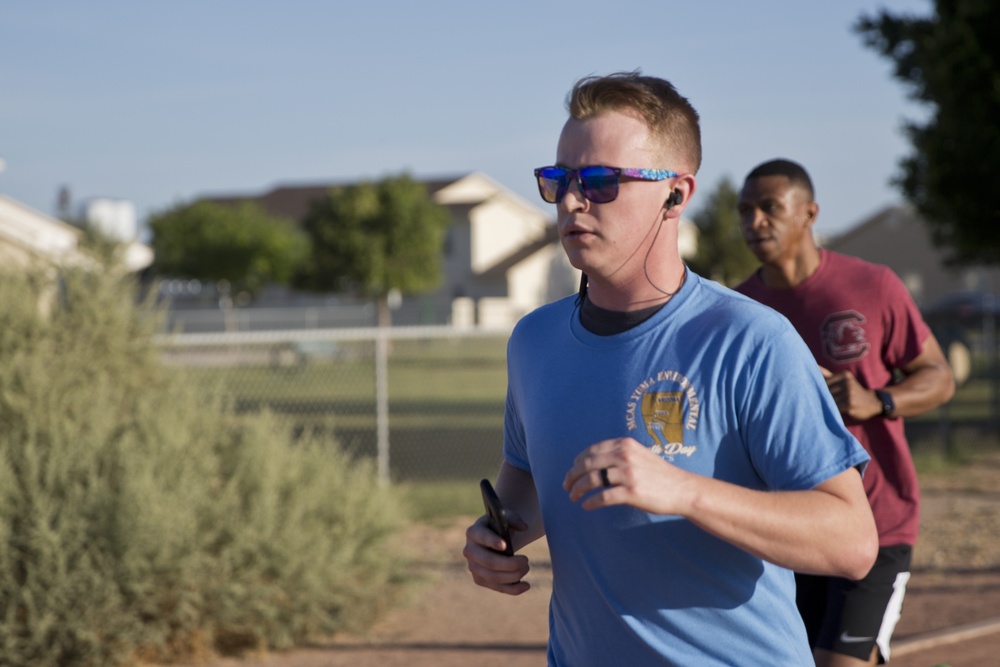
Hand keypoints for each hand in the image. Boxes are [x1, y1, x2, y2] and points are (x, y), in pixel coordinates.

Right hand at [463, 514, 530, 595]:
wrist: (493, 539)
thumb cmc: (500, 526)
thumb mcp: (506, 517)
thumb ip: (514, 519)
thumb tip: (523, 527)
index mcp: (473, 532)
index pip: (481, 537)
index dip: (492, 541)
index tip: (505, 545)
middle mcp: (469, 550)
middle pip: (488, 562)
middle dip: (509, 564)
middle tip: (526, 560)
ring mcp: (473, 567)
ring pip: (493, 577)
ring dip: (513, 576)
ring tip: (526, 568)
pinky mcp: (480, 579)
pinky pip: (496, 587)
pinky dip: (512, 589)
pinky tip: (526, 585)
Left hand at [562, 437, 695, 515]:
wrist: (683, 489)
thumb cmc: (659, 474)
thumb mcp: (639, 454)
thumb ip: (619, 453)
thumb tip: (592, 461)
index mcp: (625, 445)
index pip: (591, 450)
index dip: (577, 462)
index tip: (571, 472)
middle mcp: (625, 456)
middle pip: (587, 464)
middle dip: (572, 475)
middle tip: (566, 486)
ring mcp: (628, 474)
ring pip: (592, 480)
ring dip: (578, 489)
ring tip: (573, 497)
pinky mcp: (632, 492)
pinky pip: (603, 497)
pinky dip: (591, 502)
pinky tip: (587, 506)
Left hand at [819, 366, 881, 420]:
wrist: (873, 403)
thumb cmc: (853, 390)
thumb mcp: (843, 379)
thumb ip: (827, 374)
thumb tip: (813, 366)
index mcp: (845, 375)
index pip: (824, 382)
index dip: (819, 388)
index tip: (817, 392)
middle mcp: (848, 383)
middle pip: (826, 391)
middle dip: (822, 397)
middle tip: (821, 400)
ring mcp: (849, 395)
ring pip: (829, 400)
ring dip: (827, 404)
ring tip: (829, 406)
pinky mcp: (850, 406)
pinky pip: (834, 409)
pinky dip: (832, 410)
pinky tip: (835, 411)